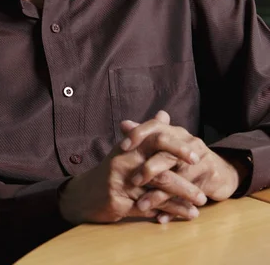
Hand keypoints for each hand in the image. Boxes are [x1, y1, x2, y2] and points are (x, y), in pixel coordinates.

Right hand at [58, 111, 206, 224]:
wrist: (83, 194)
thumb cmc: (112, 170)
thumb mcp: (126, 148)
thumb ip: (147, 133)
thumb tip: (164, 114)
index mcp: (129, 146)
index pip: (156, 139)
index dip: (177, 147)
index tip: (196, 155)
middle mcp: (124, 161)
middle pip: (159, 167)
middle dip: (185, 178)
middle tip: (204, 184)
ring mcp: (120, 183)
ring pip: (157, 190)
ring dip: (182, 198)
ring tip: (201, 202)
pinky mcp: (119, 202)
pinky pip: (150, 208)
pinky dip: (170, 211)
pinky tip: (186, 214)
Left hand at [122, 114, 241, 218]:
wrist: (220, 172)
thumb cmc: (187, 158)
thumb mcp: (168, 146)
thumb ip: (146, 137)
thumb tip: (123, 124)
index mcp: (175, 132)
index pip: (155, 127)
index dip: (138, 134)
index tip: (122, 147)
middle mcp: (188, 141)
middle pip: (166, 153)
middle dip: (148, 169)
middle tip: (133, 181)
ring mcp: (200, 159)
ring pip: (176, 178)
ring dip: (157, 195)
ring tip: (141, 205)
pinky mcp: (210, 177)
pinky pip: (188, 195)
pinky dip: (173, 208)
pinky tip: (161, 217)